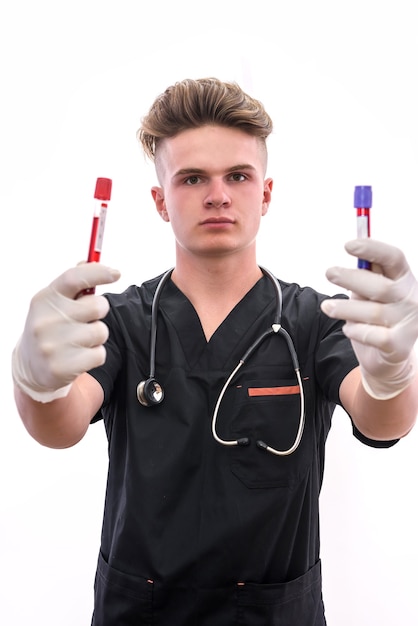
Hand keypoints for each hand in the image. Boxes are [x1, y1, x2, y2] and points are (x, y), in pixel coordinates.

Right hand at [12, 263, 120, 402]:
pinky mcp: (62, 367)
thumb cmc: (50, 328)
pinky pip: (99, 354)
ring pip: (101, 331)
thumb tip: (91, 261)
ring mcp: (53, 344)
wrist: (31, 366)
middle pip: (97, 306)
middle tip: (86, 318)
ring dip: (97, 336)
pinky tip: (79, 355)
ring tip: (79, 340)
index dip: (98, 272)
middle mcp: (46, 320)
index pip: (74, 278)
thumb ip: (73, 283)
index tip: (115, 273)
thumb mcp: (54, 302)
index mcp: (45, 298)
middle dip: (99, 312)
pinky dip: (95, 355)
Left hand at [320, 239, 417, 398]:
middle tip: (329, 272)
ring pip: (371, 311)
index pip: (394, 258)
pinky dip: (353, 330)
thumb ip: (366, 272)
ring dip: (345, 308)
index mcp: (405, 279)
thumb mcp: (371, 290)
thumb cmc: (377, 315)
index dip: (372, 249)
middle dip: (351, 278)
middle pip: (380, 285)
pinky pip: (369, 333)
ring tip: (327, 306)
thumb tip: (352, 245)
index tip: (348, 245)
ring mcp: (407, 322)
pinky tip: (348, 328)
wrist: (388, 356)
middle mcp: (410, 298)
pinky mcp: (398, 344)